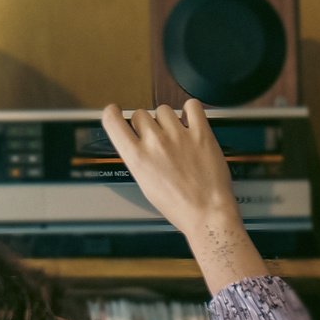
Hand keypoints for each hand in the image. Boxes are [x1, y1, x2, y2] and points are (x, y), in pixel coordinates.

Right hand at [99, 101, 266, 292]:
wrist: (207, 213)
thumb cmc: (179, 206)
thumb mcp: (146, 186)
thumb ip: (139, 159)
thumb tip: (136, 142)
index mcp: (137, 158)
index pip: (112, 120)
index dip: (113, 114)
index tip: (116, 112)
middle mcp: (155, 143)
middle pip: (140, 114)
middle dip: (147, 124)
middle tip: (157, 139)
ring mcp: (178, 135)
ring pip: (164, 109)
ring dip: (168, 120)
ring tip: (177, 137)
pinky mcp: (201, 133)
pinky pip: (192, 106)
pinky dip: (191, 110)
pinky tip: (191, 121)